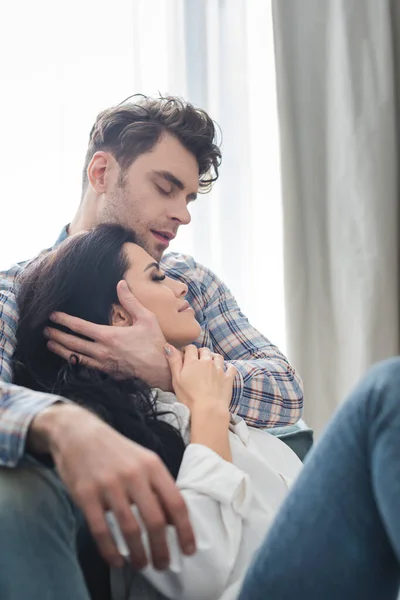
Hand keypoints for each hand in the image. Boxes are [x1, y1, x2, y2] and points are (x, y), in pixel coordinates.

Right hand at [29, 403, 195, 569]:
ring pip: (130, 529)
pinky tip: (117, 560)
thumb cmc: (116, 450)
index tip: (189, 550)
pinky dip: (111, 551)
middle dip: (162, 549)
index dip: (186, 530)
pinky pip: (101, 530)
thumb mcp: (144, 459)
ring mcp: (109, 485)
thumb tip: (175, 521)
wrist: (78, 433)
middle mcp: (134, 475)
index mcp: (153, 465)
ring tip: (142, 565)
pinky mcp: (86, 494)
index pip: (176, 502)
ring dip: (138, 554)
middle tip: (164, 565)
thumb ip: (159, 486)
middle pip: (155, 521)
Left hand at [44, 280, 172, 389]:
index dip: (63, 320)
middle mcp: (102, 351)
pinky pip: (85, 367)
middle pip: (72, 343)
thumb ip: (130, 301)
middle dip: (56, 335)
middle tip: (44, 329)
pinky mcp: (107, 373)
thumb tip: (120, 283)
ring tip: (50, 343)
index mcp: (109, 336)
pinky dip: (73, 361)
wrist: (160, 369)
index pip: (79, 326)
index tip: (52, 315)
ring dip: (60, 349)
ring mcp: (103, 364)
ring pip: (75, 357)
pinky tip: (69, 359)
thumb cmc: (154, 343)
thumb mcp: (146, 318)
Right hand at [165, 344, 235, 412]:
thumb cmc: (189, 396)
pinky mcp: (228, 378)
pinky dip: (229, 367)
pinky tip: (226, 369)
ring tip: (210, 364)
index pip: (191, 348)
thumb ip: (174, 362)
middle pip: (205, 350)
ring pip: (218, 357)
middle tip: (197, 361)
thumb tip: (169, 346)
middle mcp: (207, 362)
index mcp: (193, 362)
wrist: (208, 409)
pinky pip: (231, 368)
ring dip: (213, 358)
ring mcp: (219, 369)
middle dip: (200, 353)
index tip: (185, 356)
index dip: (187, 350)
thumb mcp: (176, 379)